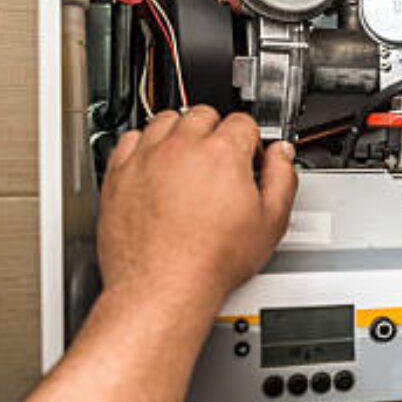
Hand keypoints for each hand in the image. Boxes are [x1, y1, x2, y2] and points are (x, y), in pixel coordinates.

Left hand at [97, 106, 297, 312]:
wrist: (164, 287)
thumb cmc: (211, 261)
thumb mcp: (271, 222)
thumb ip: (282, 178)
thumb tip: (281, 155)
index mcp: (222, 153)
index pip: (242, 122)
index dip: (250, 141)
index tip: (248, 157)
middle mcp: (181, 148)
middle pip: (203, 114)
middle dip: (216, 132)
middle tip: (220, 160)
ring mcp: (146, 158)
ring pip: (165, 120)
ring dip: (180, 132)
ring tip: (188, 158)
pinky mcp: (119, 173)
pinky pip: (130, 139)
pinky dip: (144, 145)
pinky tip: (156, 163)